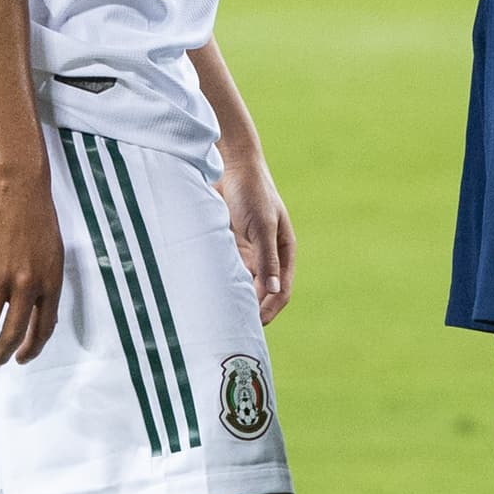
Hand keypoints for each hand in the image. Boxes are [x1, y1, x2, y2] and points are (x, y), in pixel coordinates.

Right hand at [0, 169, 64, 369]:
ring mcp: (0, 276)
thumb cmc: (37, 217)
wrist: (18, 186)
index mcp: (50, 281)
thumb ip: (45, 282)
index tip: (21, 358)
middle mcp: (26, 284)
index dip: (31, 349)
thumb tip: (37, 312)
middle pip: (12, 334)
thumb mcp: (53, 252)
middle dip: (0, 356)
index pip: (43, 328)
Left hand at [217, 152, 295, 325]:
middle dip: (252, 309)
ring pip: (243, 284)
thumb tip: (272, 292)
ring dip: (235, 297)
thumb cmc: (253, 192)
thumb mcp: (263, 226)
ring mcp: (248, 251)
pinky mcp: (229, 246)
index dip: (270, 309)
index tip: (254, 324)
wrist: (230, 166)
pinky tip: (210, 293)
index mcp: (283, 251)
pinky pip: (227, 271)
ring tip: (220, 316)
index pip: (281, 290)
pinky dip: (221, 283)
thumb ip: (267, 259)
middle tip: (235, 328)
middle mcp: (267, 255)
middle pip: (262, 292)